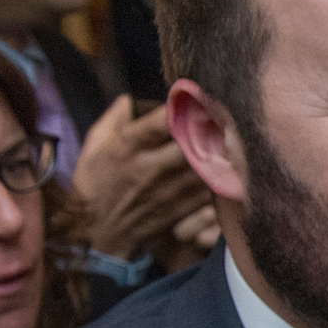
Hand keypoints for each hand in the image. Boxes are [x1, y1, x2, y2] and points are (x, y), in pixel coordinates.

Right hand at [71, 97, 217, 263]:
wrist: (98, 231)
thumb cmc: (94, 183)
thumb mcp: (93, 146)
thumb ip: (113, 119)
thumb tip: (131, 98)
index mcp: (127, 148)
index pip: (161, 122)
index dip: (185, 106)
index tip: (197, 96)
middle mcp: (150, 168)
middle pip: (191, 143)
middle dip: (211, 127)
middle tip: (224, 116)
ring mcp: (168, 190)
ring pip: (206, 166)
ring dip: (222, 151)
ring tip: (234, 137)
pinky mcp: (180, 208)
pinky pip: (209, 190)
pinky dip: (222, 177)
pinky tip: (230, 165)